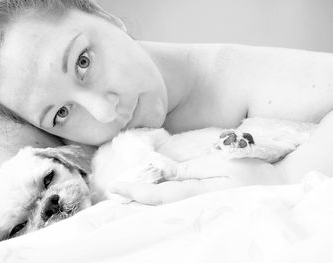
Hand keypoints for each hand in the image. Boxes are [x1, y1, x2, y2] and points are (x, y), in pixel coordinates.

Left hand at [110, 155, 281, 204]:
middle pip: (158, 208)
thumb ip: (191, 170)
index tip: (116, 188)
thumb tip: (166, 173)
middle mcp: (195, 205)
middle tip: (112, 198)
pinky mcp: (206, 208)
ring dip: (144, 205)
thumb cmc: (249, 172)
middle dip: (134, 203)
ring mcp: (200, 209)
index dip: (136, 192)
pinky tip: (151, 200)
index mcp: (198, 193)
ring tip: (124, 200)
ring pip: (166, 210)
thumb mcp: (220, 164)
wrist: (275, 187)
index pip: (159, 195)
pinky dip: (160, 204)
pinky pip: (177, 208)